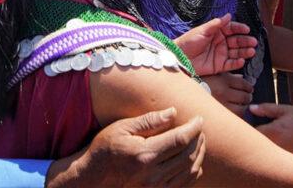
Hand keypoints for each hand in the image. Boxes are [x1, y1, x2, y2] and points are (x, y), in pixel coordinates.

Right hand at [80, 107, 205, 187]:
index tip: (199, 119)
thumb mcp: (123, 128)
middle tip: (199, 128)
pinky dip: (194, 171)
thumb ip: (150, 121)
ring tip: (199, 141)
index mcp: (144, 154)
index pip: (180, 140)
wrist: (93, 177)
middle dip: (199, 139)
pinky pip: (185, 184)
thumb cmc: (106, 148)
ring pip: (190, 171)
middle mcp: (152, 175)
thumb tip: (173, 112)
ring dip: (199, 154)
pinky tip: (192, 159)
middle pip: (188, 155)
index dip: (194, 128)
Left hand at [174, 14, 255, 76]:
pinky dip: (237, 63)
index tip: (246, 29)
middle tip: (253, 42)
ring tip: (251, 51)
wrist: (179, 57)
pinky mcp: (218, 65)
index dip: (239, 29)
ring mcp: (220, 54)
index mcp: (217, 32)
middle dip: (245, 41)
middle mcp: (220, 43)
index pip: (231, 29)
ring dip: (244, 52)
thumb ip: (216, 24)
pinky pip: (230, 64)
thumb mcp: (202, 30)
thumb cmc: (188, 41)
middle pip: (236, 41)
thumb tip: (229, 15)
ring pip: (236, 53)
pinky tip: (241, 60)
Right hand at [204, 73, 253, 116]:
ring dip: (244, 107)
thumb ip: (229, 75)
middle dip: (248, 97)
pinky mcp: (217, 113)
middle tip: (247, 97)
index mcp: (224, 80)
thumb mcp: (215, 74)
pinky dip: (236, 115)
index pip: (245, 84)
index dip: (249, 87)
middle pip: (245, 96)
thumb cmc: (200, 82)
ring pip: (241, 108)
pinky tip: (235, 112)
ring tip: (242, 105)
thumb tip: (242, 77)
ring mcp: (221, 104)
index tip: (249, 89)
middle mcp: (224, 92)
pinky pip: (233, 116)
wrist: (185, 93)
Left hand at [248, 103, 292, 154]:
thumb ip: (266, 109)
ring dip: (264, 145)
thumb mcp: (285, 110)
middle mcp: (275, 147)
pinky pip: (274, 157)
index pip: (250, 133)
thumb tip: (251, 109)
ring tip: (275, 136)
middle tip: (261, 129)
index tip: (251, 123)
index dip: (247, 128)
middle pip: (255, 145)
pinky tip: (281, 143)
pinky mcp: (287, 161)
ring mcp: (281, 156)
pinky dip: (273, 152)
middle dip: (255, 137)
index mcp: (272, 133)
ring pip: (264, 152)